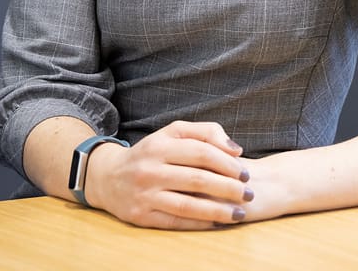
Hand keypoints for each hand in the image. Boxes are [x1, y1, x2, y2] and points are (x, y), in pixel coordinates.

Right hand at [85, 121, 253, 229]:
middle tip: (249, 194)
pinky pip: (176, 222)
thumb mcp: (172, 133)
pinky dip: (200, 224)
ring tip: (240, 213)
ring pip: (188, 205)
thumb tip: (236, 150)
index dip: (227, 163)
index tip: (246, 172)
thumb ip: (205, 133)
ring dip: (218, 211)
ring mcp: (145, 194)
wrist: (108, 176)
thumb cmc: (151, 153)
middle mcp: (150, 169)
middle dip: (228, 188)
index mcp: (160, 145)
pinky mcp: (141, 216)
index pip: (201, 152)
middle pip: (198, 180)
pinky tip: (218, 224)